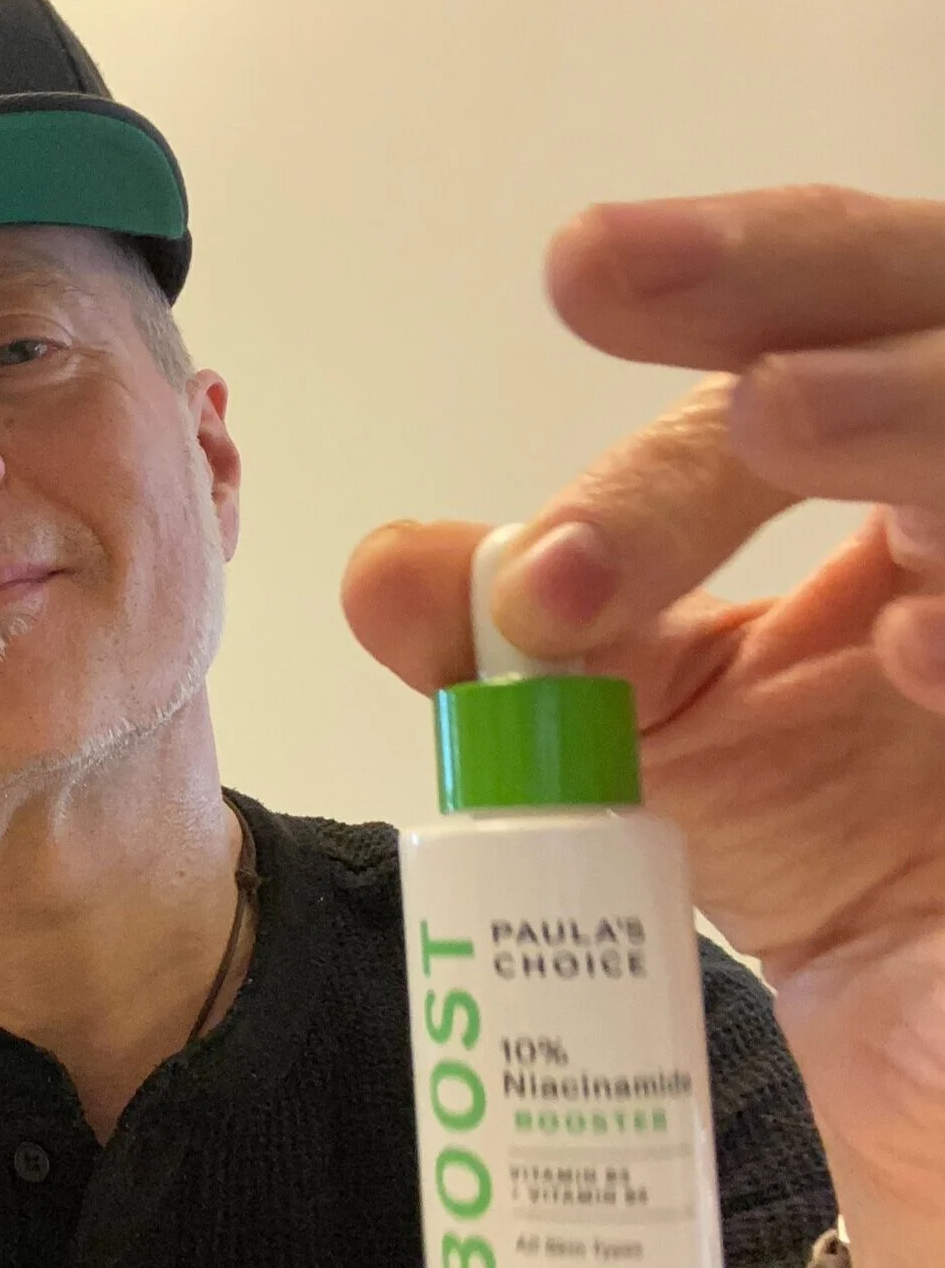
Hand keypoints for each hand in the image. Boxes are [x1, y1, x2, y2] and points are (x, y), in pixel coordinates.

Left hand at [342, 184, 944, 1267]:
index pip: (818, 318)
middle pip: (937, 306)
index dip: (723, 272)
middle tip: (643, 290)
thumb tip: (379, 570)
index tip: (583, 263)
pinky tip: (908, 651)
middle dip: (800, 276)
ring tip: (770, 418)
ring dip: (903, 413)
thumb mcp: (644, 736)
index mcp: (891, 459)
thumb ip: (520, 651)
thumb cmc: (815, 832)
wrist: (936, 1004)